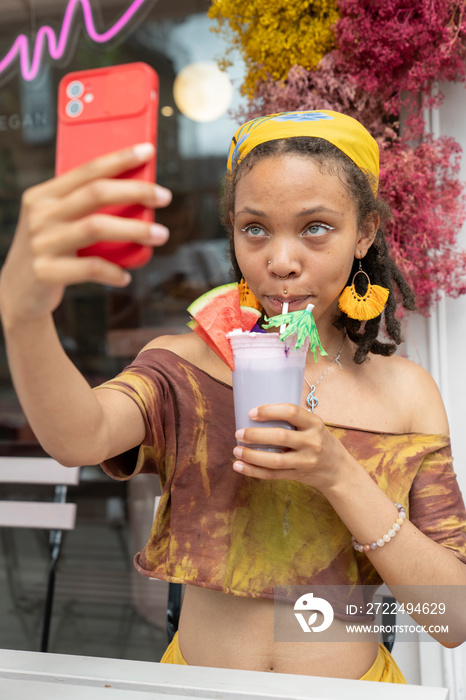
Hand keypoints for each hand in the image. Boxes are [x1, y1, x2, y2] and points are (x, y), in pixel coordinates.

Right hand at [0, 143, 171, 326]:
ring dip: (135, 229)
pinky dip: (113, 272)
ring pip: (96, 227)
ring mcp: (42, 243)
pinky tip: (125, 276)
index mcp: (44, 195)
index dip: (119, 158)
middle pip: (96, 193)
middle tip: (164, 196)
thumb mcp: (57, 222)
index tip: (148, 151)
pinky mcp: (46, 272)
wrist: (17, 292)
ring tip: (160, 234)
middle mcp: (40, 214)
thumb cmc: (49, 252)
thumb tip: (136, 194)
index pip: (87, 169)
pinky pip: (90, 268)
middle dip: (136, 191)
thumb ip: (83, 207)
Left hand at [232, 403, 351, 491]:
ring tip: (236, 450)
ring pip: (274, 460)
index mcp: (314, 423)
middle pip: (280, 437)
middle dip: (255, 435)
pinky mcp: (298, 475)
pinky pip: (273, 475)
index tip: (251, 412)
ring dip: (251, 455)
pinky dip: (254, 471)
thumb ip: (294, 419)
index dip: (269, 410)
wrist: (339, 470)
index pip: (291, 412)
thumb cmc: (321, 441)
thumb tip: (258, 411)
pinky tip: (239, 466)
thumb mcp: (314, 425)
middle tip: (238, 433)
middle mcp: (312, 442)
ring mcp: (305, 461)